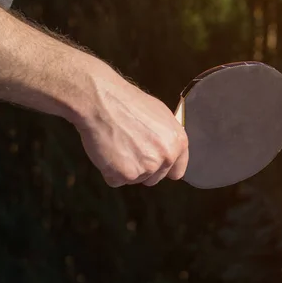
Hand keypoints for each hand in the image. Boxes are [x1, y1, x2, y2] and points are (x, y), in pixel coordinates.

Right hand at [73, 69, 188, 186]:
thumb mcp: (160, 115)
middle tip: (128, 148)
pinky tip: (107, 151)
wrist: (102, 101)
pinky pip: (115, 181)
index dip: (163, 168)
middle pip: (154, 178)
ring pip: (135, 180)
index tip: (154, 164)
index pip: (177, 171)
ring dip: (124, 169)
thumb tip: (167, 151)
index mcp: (178, 142)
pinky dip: (108, 171)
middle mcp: (166, 157)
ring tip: (116, 146)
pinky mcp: (125, 174)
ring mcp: (146, 168)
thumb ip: (167, 138)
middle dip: (142, 168)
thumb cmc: (128, 103)